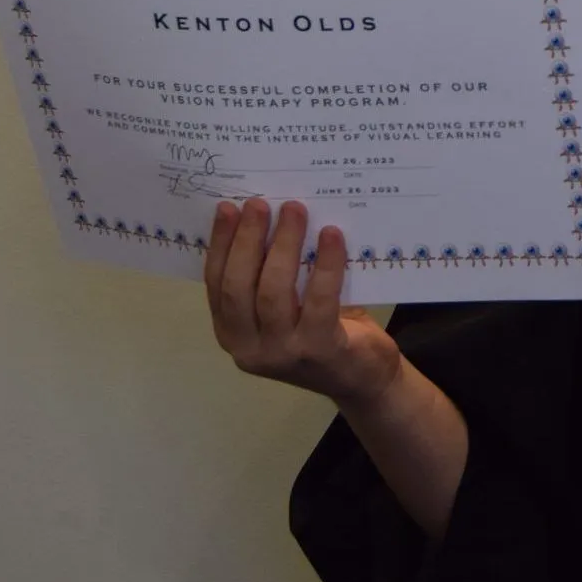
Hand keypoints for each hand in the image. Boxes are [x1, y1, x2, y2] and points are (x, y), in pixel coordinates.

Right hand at [204, 197, 402, 410]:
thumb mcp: (286, 308)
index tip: (227, 208)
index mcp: (233, 333)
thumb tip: (270, 215)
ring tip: (295, 210)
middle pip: (237, 286)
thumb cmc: (323, 332)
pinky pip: (319, 299)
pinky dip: (326, 264)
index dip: (220, 244)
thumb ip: (270, 275)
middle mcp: (248, 348)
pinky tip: (332, 235)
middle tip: (259, 203)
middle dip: (246, 240)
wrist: (364, 378)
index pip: (216, 284)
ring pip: (272, 291)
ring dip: (283, 245)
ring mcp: (282, 353)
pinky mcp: (319, 350)